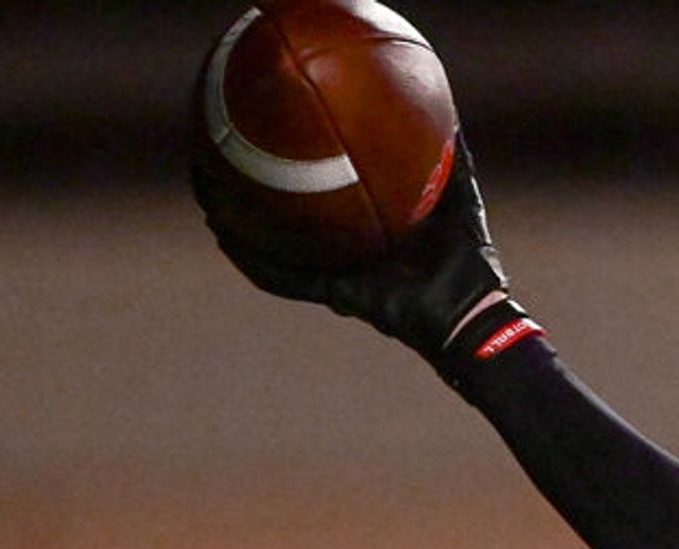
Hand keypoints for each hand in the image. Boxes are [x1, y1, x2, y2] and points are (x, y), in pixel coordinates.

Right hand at [193, 122, 527, 376]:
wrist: (475, 313)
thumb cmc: (470, 260)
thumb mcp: (459, 194)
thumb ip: (453, 154)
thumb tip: (447, 106)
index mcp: (365, 231)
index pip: (318, 195)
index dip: (288, 167)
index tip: (266, 132)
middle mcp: (343, 253)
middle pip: (282, 220)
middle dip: (245, 191)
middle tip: (213, 158)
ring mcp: (334, 275)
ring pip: (269, 248)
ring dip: (234, 222)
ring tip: (204, 190)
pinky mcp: (335, 294)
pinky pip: (285, 277)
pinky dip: (253, 258)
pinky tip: (225, 232)